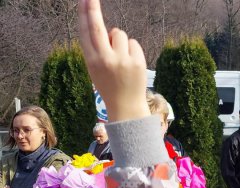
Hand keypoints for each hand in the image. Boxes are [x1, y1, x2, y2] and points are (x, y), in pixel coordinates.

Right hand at [78, 0, 148, 121]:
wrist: (126, 105)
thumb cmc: (109, 84)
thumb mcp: (96, 68)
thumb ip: (98, 49)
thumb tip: (107, 28)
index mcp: (91, 60)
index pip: (86, 32)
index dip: (84, 14)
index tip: (84, 0)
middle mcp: (105, 59)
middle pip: (98, 27)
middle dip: (93, 9)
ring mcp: (122, 60)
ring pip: (120, 34)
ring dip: (121, 41)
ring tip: (121, 59)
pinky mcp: (137, 62)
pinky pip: (133, 43)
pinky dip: (132, 49)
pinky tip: (131, 63)